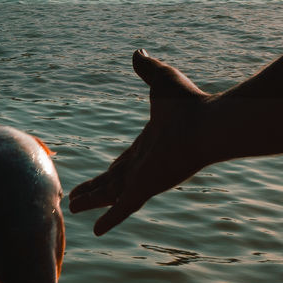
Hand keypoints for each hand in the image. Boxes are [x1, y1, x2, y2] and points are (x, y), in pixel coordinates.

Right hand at [69, 50, 211, 234]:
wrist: (209, 123)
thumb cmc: (191, 104)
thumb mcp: (161, 82)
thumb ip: (147, 70)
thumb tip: (138, 52)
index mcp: (148, 146)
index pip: (121, 164)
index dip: (105, 174)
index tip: (93, 182)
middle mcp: (145, 166)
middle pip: (111, 183)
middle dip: (93, 191)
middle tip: (74, 201)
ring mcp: (145, 178)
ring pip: (111, 195)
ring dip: (93, 202)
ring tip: (73, 209)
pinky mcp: (145, 187)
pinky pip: (123, 206)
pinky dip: (110, 218)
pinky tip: (98, 231)